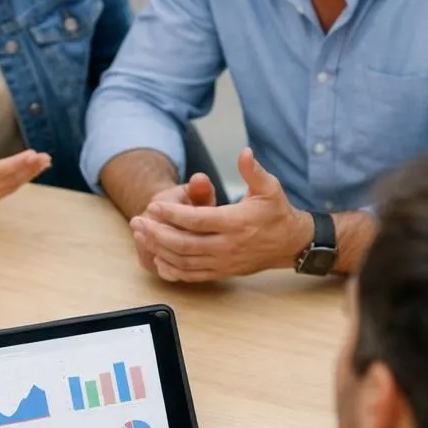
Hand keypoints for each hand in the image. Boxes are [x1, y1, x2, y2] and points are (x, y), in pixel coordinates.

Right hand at [0, 124, 50, 204]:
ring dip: (29, 175)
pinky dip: (22, 181)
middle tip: (46, 158)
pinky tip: (33, 171)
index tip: (33, 154)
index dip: (18, 163)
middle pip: (9, 180)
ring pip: (10, 187)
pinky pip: (7, 191)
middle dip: (29, 169)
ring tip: (44, 163)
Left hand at [131, 149, 311, 281]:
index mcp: (236, 222)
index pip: (198, 220)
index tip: (154, 205)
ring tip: (140, 236)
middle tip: (137, 221)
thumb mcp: (269, 187)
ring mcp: (224, 262)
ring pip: (184, 261)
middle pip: (184, 243)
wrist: (290, 244)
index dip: (173, 213)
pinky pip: (192, 275)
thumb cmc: (277, 213)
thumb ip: (253, 171)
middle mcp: (228, 245)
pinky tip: (158, 260)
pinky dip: (172, 270)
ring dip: (159, 250)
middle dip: (157, 233)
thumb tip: (244, 153)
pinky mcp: (222, 272)